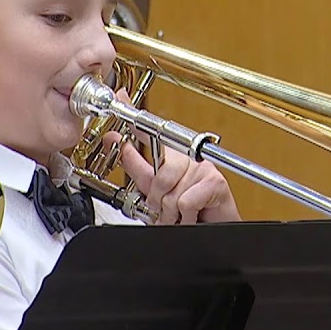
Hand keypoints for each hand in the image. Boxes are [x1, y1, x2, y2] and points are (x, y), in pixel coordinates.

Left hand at [109, 91, 239, 224]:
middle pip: (160, 173)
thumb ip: (134, 164)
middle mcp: (190, 157)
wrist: (212, 233)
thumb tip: (114, 139)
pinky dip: (185, 216)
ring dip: (172, 213)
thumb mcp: (153, 189)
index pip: (152, 131)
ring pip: (172, 192)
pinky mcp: (216, 182)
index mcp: (173, 156)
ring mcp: (205, 168)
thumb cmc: (188, 213)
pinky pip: (185, 201)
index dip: (133, 114)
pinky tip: (193, 216)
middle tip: (165, 211)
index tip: (120, 96)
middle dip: (158, 199)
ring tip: (180, 216)